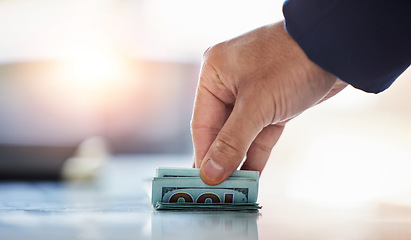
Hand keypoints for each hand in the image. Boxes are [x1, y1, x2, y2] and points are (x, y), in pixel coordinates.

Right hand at [191, 21, 344, 184]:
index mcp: (214, 74)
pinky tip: (252, 174)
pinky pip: (259, 132)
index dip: (203, 155)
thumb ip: (232, 141)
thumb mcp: (256, 105)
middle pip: (220, 130)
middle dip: (223, 159)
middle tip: (219, 190)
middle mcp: (229, 82)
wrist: (337, 47)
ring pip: (241, 133)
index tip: (203, 182)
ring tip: (236, 188)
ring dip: (240, 159)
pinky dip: (257, 152)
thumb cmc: (290, 63)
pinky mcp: (273, 102)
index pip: (202, 123)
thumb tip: (210, 173)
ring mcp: (252, 93)